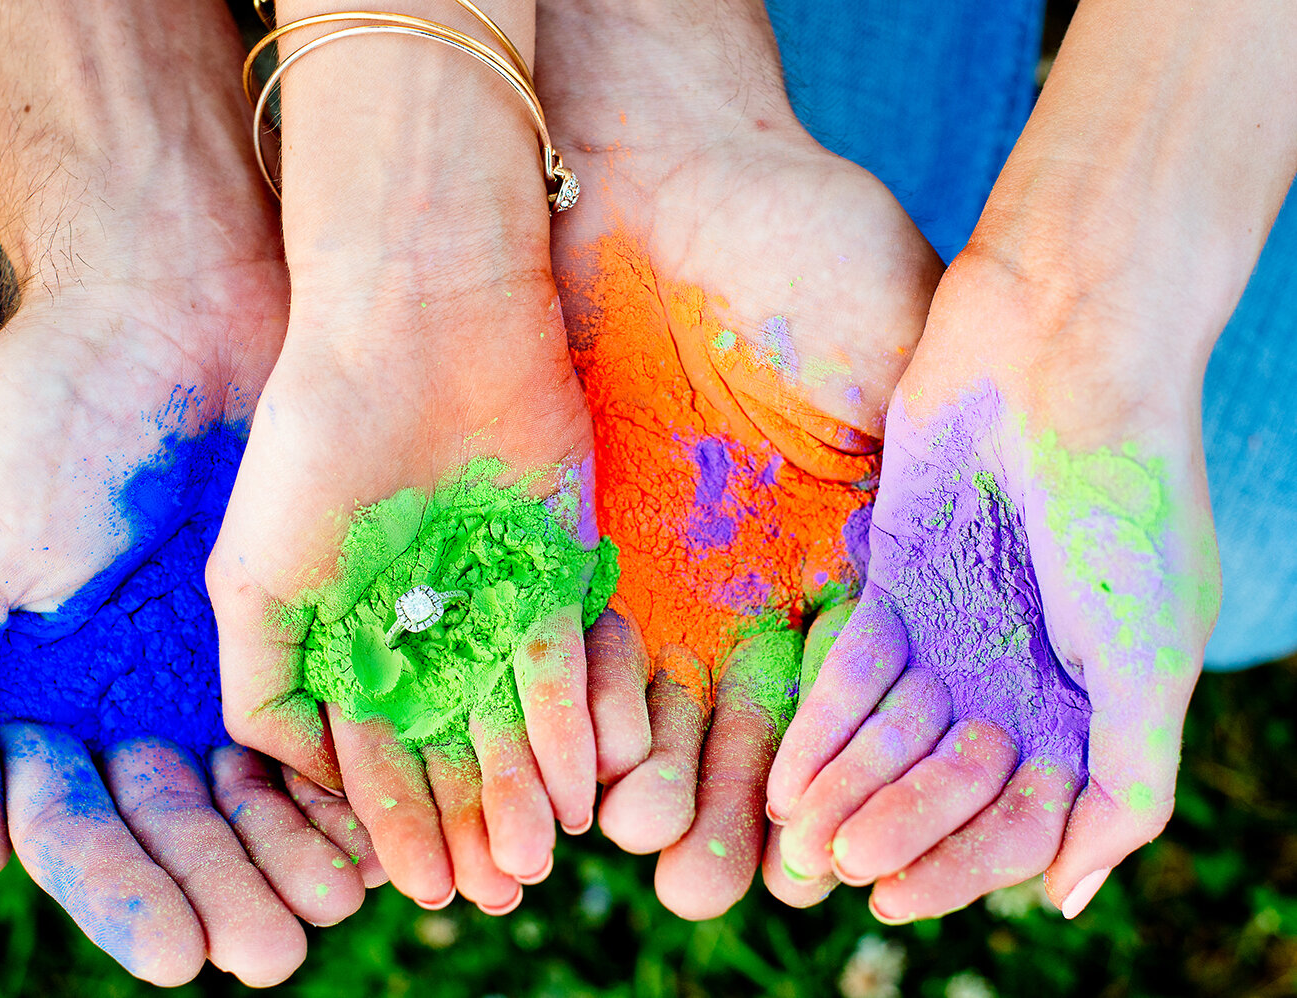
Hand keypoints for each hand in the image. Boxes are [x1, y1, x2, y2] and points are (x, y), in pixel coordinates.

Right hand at [0, 269, 385, 983]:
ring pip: (269, 785)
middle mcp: (145, 688)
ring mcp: (231, 651)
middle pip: (190, 824)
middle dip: (232, 888)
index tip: (181, 954)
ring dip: (301, 850)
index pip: (88, 828)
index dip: (132, 895)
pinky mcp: (314, 608)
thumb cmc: (44, 424)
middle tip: (276, 951)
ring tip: (343, 902)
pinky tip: (383, 820)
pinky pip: (337, 713)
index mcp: (54, 693)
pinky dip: (354, 771)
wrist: (168, 297)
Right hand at [209, 0, 599, 915]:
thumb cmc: (315, 435)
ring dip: (524, 789)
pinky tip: (586, 785)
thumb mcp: (254, 572)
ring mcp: (495, 593)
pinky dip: (578, 720)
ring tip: (534, 862)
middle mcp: (424, 622)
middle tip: (485, 894)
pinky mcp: (560, 558)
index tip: (411, 887)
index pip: (373, 750)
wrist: (414, 317)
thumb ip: (261, 678)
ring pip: (513, 715)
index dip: (390, 822)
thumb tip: (296, 778)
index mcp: (349, 630)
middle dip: (466, 822)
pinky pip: (573, 655)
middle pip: (450, 746)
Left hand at [537, 0, 940, 918]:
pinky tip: (571, 765)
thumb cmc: (802, 240)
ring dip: (635, 784)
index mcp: (833, 561)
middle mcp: (740, 584)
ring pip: (644, 705)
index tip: (819, 855)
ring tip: (626, 850)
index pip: (841, 698)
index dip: (832, 778)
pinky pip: (566, 636)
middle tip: (699, 887)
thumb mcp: (896, 350)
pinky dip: (569, 702)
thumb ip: (916, 481)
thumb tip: (950, 608)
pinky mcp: (564, 536)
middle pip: (735, 729)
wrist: (662, 169)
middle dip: (718, 812)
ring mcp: (651, 566)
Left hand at [766, 0, 1296, 921]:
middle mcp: (1024, 673)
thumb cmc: (1126, 495)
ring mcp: (959, 626)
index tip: (898, 900)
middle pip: (948, 786)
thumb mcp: (1151, 652)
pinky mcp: (896, 577)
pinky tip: (779, 771)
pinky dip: (822, 723)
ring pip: (893, 736)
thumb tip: (1072, 897)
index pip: (1023, 817)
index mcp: (1097, 703)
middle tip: (835, 873)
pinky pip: (852, 668)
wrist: (1068, 350)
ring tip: (791, 838)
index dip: (962, 864)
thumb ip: (1128, 779)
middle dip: (894, 828)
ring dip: (847, 789)